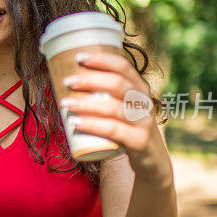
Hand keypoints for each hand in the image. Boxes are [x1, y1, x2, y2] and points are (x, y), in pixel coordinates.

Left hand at [59, 51, 164, 177]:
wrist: (151, 158)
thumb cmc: (127, 128)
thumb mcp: (122, 108)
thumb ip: (103, 95)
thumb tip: (66, 81)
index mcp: (139, 88)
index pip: (123, 67)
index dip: (102, 59)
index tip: (79, 57)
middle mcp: (145, 101)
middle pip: (118, 84)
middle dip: (90, 80)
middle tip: (67, 81)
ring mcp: (144, 121)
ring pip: (114, 108)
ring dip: (86, 104)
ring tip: (65, 103)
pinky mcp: (140, 141)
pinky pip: (114, 130)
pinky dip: (93, 125)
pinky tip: (76, 122)